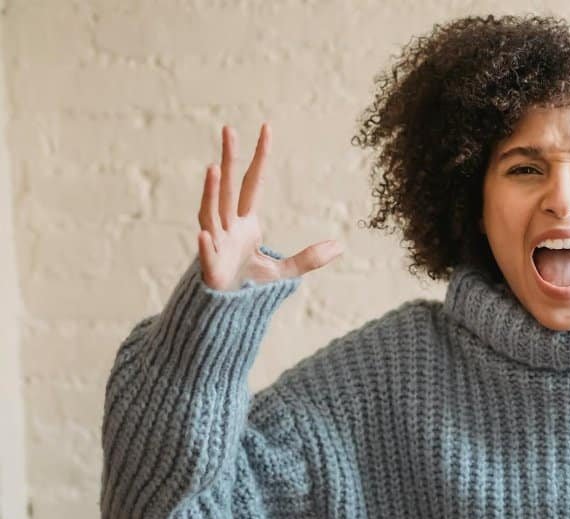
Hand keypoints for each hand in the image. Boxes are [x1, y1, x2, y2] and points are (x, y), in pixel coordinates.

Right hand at [197, 123, 342, 290]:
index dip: (258, 158)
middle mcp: (227, 227)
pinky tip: (203, 235)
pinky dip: (205, 246)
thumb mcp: (283, 272)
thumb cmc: (248, 287)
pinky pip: (206, 256)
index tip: (266, 129)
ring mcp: (216, 246)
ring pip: (211, 214)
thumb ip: (308, 258)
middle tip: (228, 129)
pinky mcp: (211, 271)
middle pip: (228, 188)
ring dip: (211, 193)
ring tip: (213, 168)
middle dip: (228, 160)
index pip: (251, 183)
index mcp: (244, 223)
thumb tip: (340, 246)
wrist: (225, 312)